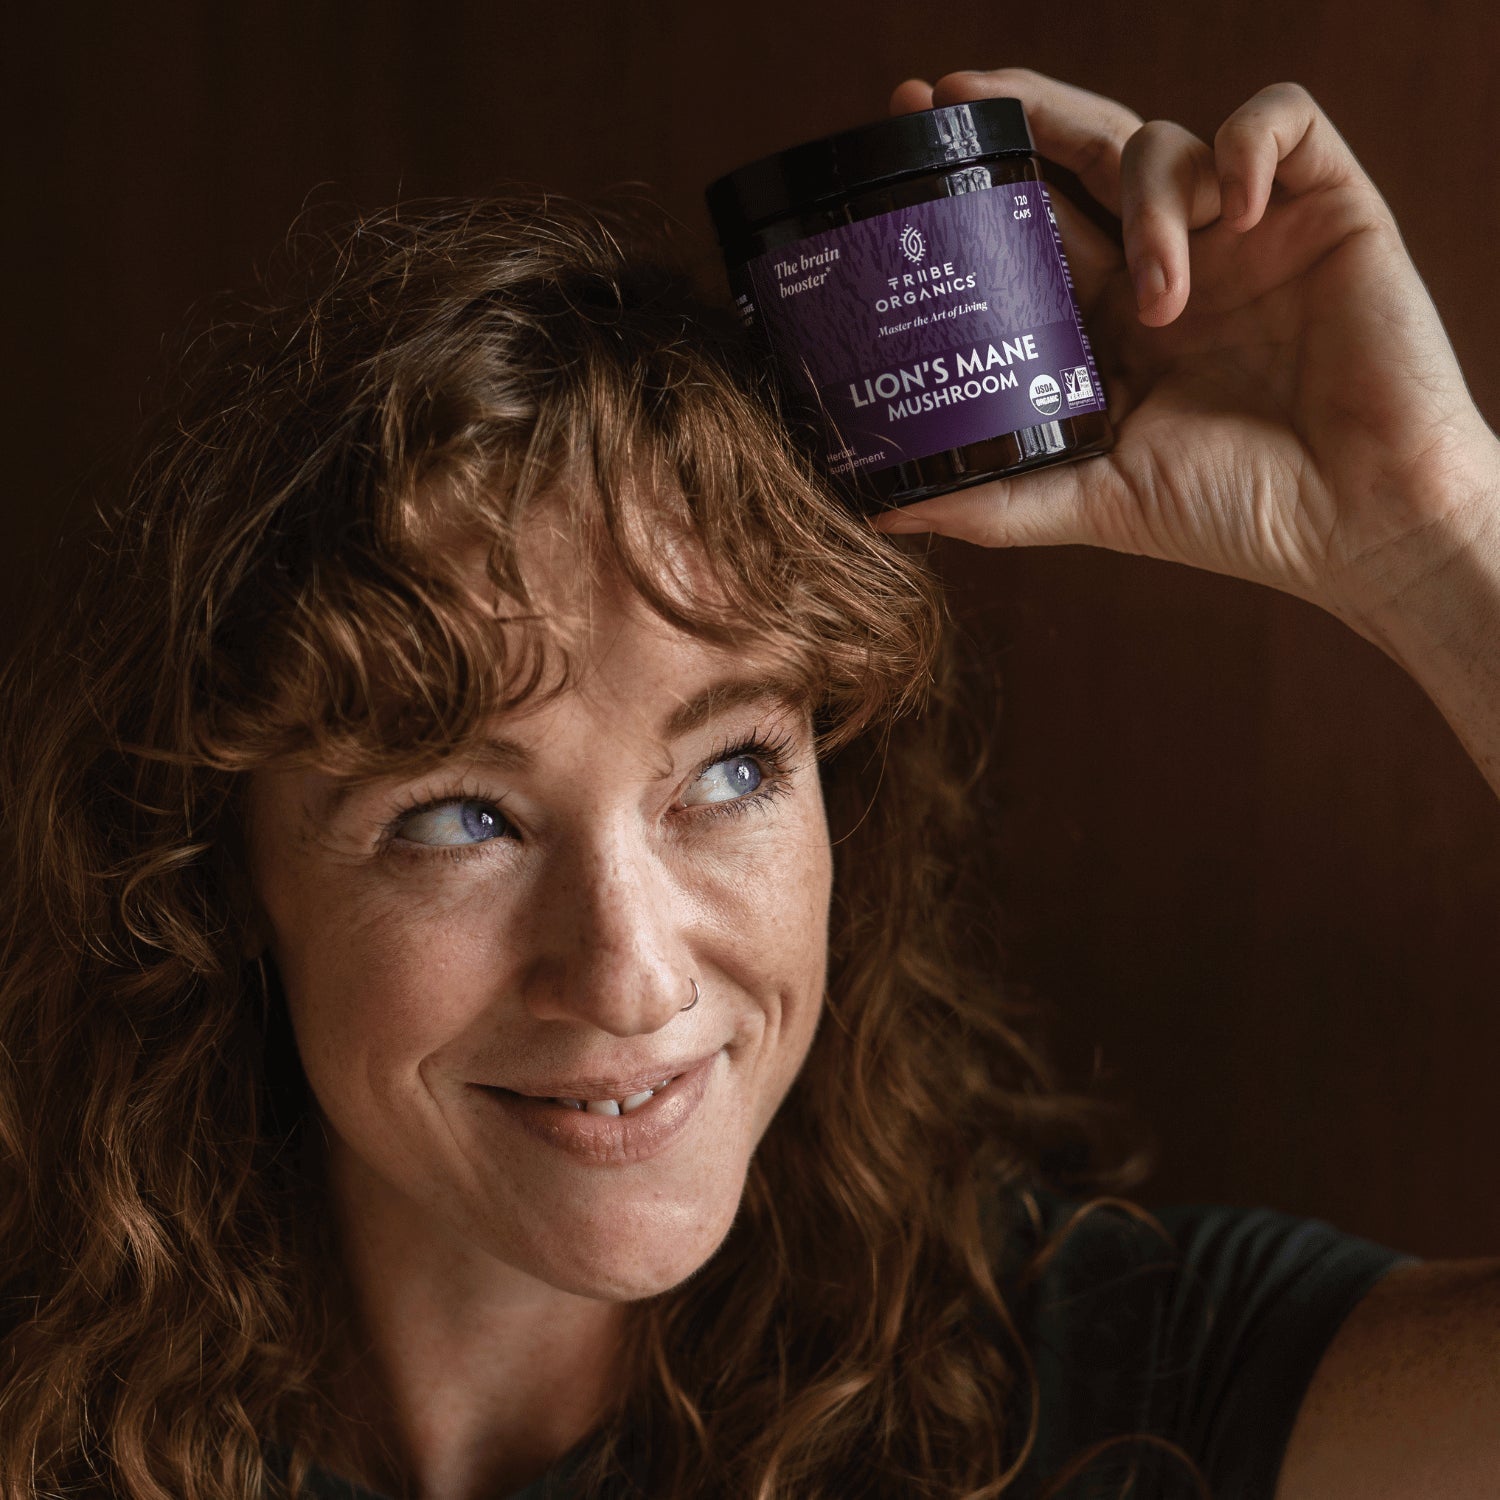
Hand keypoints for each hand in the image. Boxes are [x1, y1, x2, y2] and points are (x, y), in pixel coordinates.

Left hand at [874, 70, 1499, 637]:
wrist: (1361, 522)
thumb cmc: (1235, 516)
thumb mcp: (1097, 503)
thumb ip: (996, 501)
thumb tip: (883, 513)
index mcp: (1109, 324)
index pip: (1030, 227)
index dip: (974, 181)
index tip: (906, 144)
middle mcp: (1167, 265)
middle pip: (1079, 155)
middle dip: (1014, 115)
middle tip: (946, 97)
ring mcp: (1241, 234)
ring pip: (1162, 140)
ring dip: (1149, 200)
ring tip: (1162, 298)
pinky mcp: (1322, 206)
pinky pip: (1277, 120)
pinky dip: (1247, 145)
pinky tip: (1240, 212)